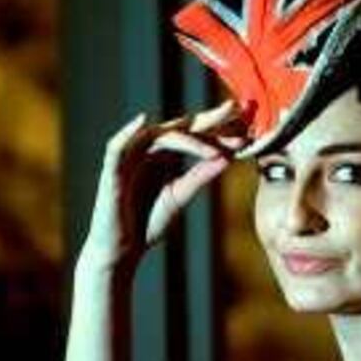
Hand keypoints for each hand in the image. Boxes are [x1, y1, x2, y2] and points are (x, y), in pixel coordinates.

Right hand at [78, 100, 248, 275]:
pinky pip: (117, 147)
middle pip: (180, 127)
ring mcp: (131, 159)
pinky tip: (142, 120)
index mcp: (167, 156)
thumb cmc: (148, 222)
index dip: (220, 129)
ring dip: (186, 139)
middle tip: (234, 110)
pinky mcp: (112, 173)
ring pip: (158, 136)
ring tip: (212, 150)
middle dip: (207, 119)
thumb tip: (227, 157)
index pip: (196, 135)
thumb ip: (200, 176)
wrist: (122, 250)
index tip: (248, 127)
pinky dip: (127, 133)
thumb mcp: (180, 196)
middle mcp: (150, 151)